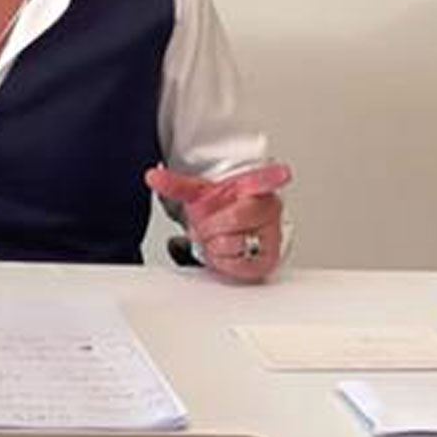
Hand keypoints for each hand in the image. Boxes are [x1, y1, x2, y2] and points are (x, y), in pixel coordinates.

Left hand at [145, 162, 291, 283]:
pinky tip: (226, 250)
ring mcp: (271, 233)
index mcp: (254, 185)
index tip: (283, 172)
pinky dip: (224, 261)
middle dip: (212, 226)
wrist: (233, 229)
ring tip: (218, 237)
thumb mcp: (199, 192)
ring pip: (234, 243)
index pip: (267, 179)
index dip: (275, 177)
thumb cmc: (223, 207)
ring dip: (216, 245)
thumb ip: (176, 184)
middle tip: (210, 225)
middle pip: (233, 219)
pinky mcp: (270, 257)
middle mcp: (268, 207)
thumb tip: (153, 175)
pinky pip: (240, 264)